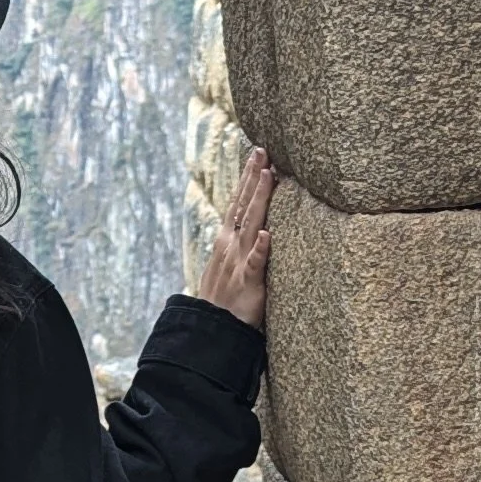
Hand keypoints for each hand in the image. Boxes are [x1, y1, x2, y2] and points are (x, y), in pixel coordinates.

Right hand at [202, 147, 272, 328]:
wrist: (212, 329)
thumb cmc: (225, 298)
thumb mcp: (228, 264)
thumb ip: (238, 242)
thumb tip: (253, 223)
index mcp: (228, 240)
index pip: (239, 202)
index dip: (248, 178)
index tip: (258, 155)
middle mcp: (231, 246)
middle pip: (244, 205)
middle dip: (254, 177)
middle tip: (263, 151)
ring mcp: (238, 262)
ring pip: (250, 224)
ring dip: (259, 199)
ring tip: (269, 176)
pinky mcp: (247, 283)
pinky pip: (254, 264)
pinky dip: (259, 249)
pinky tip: (265, 234)